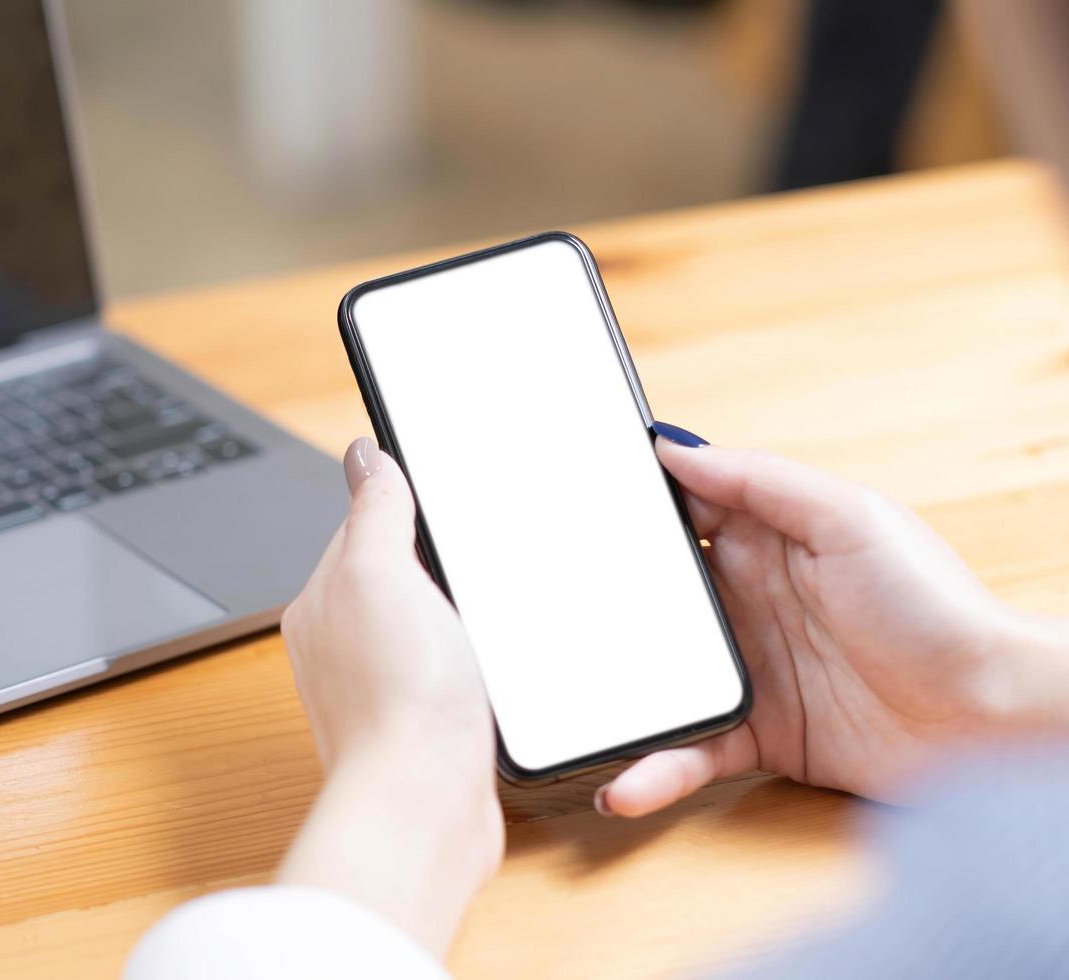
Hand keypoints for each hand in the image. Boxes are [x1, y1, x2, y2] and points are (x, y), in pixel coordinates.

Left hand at [275, 437, 501, 956]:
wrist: (424, 807)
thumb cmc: (398, 698)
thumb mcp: (381, 575)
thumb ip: (374, 512)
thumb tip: (363, 455)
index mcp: (323, 600)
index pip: (363, 526)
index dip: (408, 504)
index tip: (448, 491)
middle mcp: (341, 644)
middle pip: (396, 574)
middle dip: (437, 559)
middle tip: (479, 552)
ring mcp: (381, 686)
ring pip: (425, 624)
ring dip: (458, 613)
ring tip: (489, 607)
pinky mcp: (422, 724)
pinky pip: (447, 672)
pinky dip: (471, 661)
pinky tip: (493, 664)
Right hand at [599, 425, 1068, 816]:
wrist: (991, 717)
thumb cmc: (936, 607)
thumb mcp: (849, 519)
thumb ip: (759, 479)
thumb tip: (672, 448)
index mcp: (769, 541)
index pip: (681, 515)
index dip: (626, 509)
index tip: (566, 502)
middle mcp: (750, 602)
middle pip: (654, 596)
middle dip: (596, 599)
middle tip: (535, 607)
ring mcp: (749, 670)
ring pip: (657, 675)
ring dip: (612, 689)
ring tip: (563, 703)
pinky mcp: (758, 736)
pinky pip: (689, 751)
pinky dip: (652, 769)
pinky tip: (623, 784)